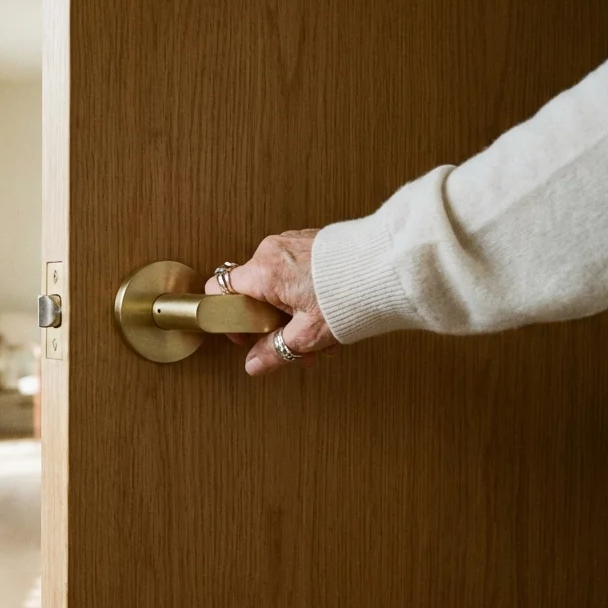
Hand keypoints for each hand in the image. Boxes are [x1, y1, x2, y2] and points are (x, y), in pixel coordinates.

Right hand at [204, 229, 338, 375]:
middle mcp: (271, 251)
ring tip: (317, 329)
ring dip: (290, 310)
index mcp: (262, 272)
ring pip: (275, 284)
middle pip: (252, 292)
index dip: (227, 317)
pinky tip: (324, 310)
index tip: (245, 334)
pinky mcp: (309, 242)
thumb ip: (275, 351)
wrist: (389, 266)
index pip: (219, 290)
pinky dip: (302, 292)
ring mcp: (290, 243)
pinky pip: (293, 270)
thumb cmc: (350, 293)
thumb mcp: (308, 335)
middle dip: (270, 322)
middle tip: (290, 339)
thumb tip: (254, 365)